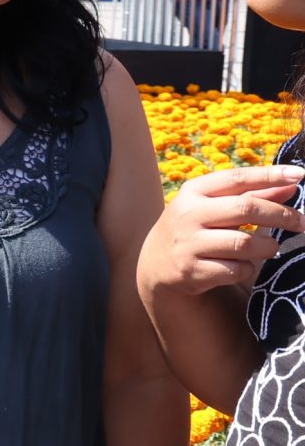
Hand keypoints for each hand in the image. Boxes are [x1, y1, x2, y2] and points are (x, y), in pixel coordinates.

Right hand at [140, 165, 303, 298]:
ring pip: (245, 243)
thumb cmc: (195, 228)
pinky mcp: (192, 271)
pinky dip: (247, 269)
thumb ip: (253, 195)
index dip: (269, 175)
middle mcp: (187, 215)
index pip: (236, 178)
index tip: (299, 175)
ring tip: (269, 248)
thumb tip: (293, 184)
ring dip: (267, 246)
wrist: (156, 265)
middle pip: (245, 209)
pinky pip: (236, 270)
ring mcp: (188, 244)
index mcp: (193, 192)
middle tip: (302, 223)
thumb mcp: (215, 206)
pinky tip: (242, 266)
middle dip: (281, 215)